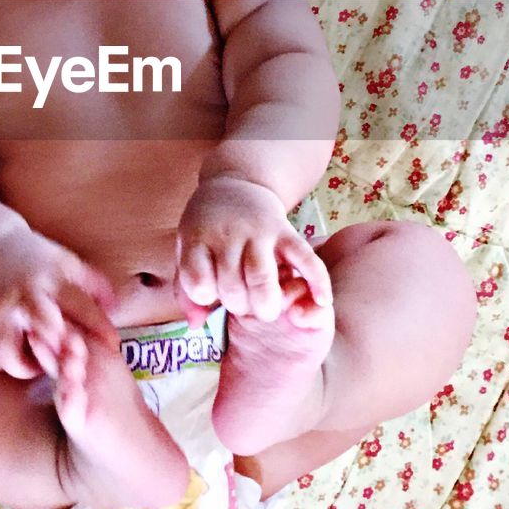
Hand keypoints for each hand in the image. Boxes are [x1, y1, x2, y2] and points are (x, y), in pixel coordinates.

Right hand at [0, 227, 118, 378]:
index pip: (79, 303)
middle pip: (43, 324)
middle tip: (73, 364)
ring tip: (40, 365)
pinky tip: (18, 359)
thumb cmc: (37, 261)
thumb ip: (94, 285)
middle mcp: (25, 296)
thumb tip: (116, 308)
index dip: (98, 325)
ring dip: (25, 366)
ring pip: (7, 349)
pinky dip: (1, 363)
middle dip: (60, 347)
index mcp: (51, 279)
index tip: (113, 343)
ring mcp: (0, 310)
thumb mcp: (68, 263)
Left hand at [174, 175, 331, 324]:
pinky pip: (305, 258)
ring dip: (266, 304)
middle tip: (243, 300)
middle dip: (239, 306)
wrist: (235, 182)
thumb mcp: (186, 249)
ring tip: (267, 309)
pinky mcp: (286, 230)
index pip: (199, 285)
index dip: (205, 296)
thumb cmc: (208, 227)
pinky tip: (322, 301)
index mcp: (198, 240)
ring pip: (263, 279)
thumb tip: (195, 325)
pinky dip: (317, 281)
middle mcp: (227, 235)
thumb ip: (187, 289)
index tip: (210, 288)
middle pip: (233, 288)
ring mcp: (258, 233)